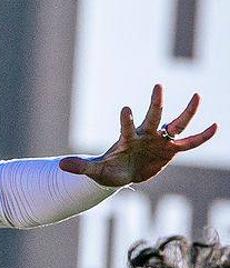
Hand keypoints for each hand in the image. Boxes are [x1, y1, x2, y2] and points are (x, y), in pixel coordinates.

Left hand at [60, 84, 217, 186]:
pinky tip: (216, 126)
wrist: (122, 173)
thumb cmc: (109, 170)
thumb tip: (60, 166)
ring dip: (186, 112)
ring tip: (197, 95)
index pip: (126, 128)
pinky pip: (189, 143)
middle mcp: (145, 135)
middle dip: (155, 104)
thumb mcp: (95, 172)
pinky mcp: (170, 150)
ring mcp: (159, 141)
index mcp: (127, 139)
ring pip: (176, 124)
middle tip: (158, 86)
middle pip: (153, 118)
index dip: (125, 120)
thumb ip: (81, 168)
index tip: (125, 109)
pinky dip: (202, 136)